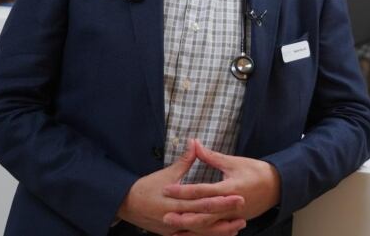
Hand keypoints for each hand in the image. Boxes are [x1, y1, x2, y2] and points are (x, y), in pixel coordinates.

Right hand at [117, 140, 245, 235]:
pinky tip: (223, 234)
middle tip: (244, 208)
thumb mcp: (166, 174)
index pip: (203, 201)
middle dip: (226, 214)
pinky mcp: (172, 234)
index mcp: (175, 202)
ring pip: (201, 232)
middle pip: (205, 218)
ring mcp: (174, 229)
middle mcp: (175, 218)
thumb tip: (194, 142)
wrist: (126, 204)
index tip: (239, 195)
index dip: (222, 200)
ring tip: (240, 226)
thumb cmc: (146, 187)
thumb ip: (184, 160)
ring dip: (221, 230)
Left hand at [162, 140, 279, 232]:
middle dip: (183, 216)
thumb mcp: (233, 162)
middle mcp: (230, 206)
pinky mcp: (234, 222)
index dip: (183, 191)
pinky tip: (189, 234)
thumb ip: (211, 157)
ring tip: (173, 228)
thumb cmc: (255, 171)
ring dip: (190, 228)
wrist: (277, 186)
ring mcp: (233, 217)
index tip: (167, 189)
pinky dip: (202, 234)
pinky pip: (216, 231)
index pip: (202, 191)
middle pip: (203, 213)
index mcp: (229, 188)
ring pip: (209, 226)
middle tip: (165, 216)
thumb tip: (195, 144)